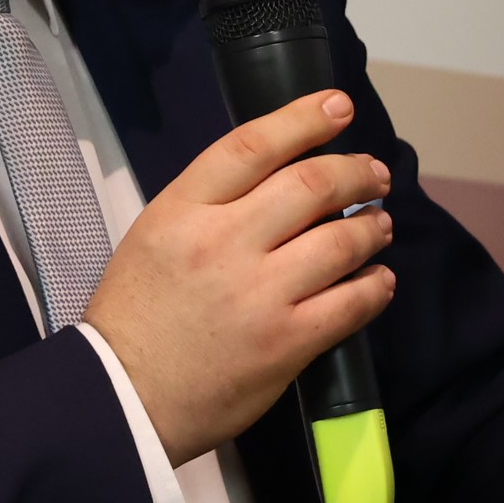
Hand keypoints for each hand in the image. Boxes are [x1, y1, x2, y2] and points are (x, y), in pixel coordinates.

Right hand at [85, 90, 394, 465]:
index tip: (337, 106)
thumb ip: (210, 204)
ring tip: (379, 225)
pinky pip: (350, 303)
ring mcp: (259, 294)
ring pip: (340, 240)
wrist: (124, 396)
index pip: (252, 146)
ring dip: (371, 227)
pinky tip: (378, 280)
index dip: (303, 119)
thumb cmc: (136, 315)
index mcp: (183, 211)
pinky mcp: (286, 343)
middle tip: (374, 175)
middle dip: (355, 172)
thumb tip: (277, 178)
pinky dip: (374, 286)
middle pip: (310, 185)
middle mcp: (223, 243)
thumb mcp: (155, 235)